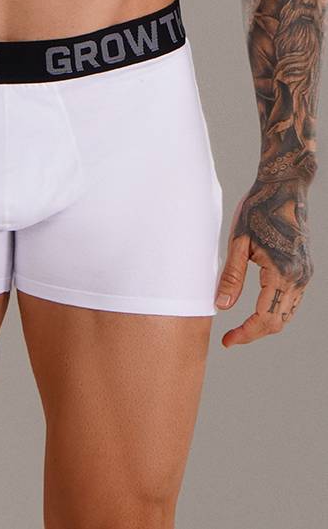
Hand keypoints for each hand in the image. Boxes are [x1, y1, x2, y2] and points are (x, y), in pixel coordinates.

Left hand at [215, 176, 311, 346]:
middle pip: (278, 322)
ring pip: (287, 313)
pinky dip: (274, 310)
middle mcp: (299, 277)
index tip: (227, 340)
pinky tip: (256, 308)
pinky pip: (291, 300)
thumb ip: (231, 277)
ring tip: (240, 326)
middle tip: (230, 337)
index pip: (265, 318)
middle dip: (254, 333)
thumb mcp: (238, 243)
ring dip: (265, 323)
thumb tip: (222, 306)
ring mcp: (305, 274)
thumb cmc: (258, 210)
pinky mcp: (304, 268)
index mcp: (282, 273)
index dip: (245, 334)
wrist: (284, 188)